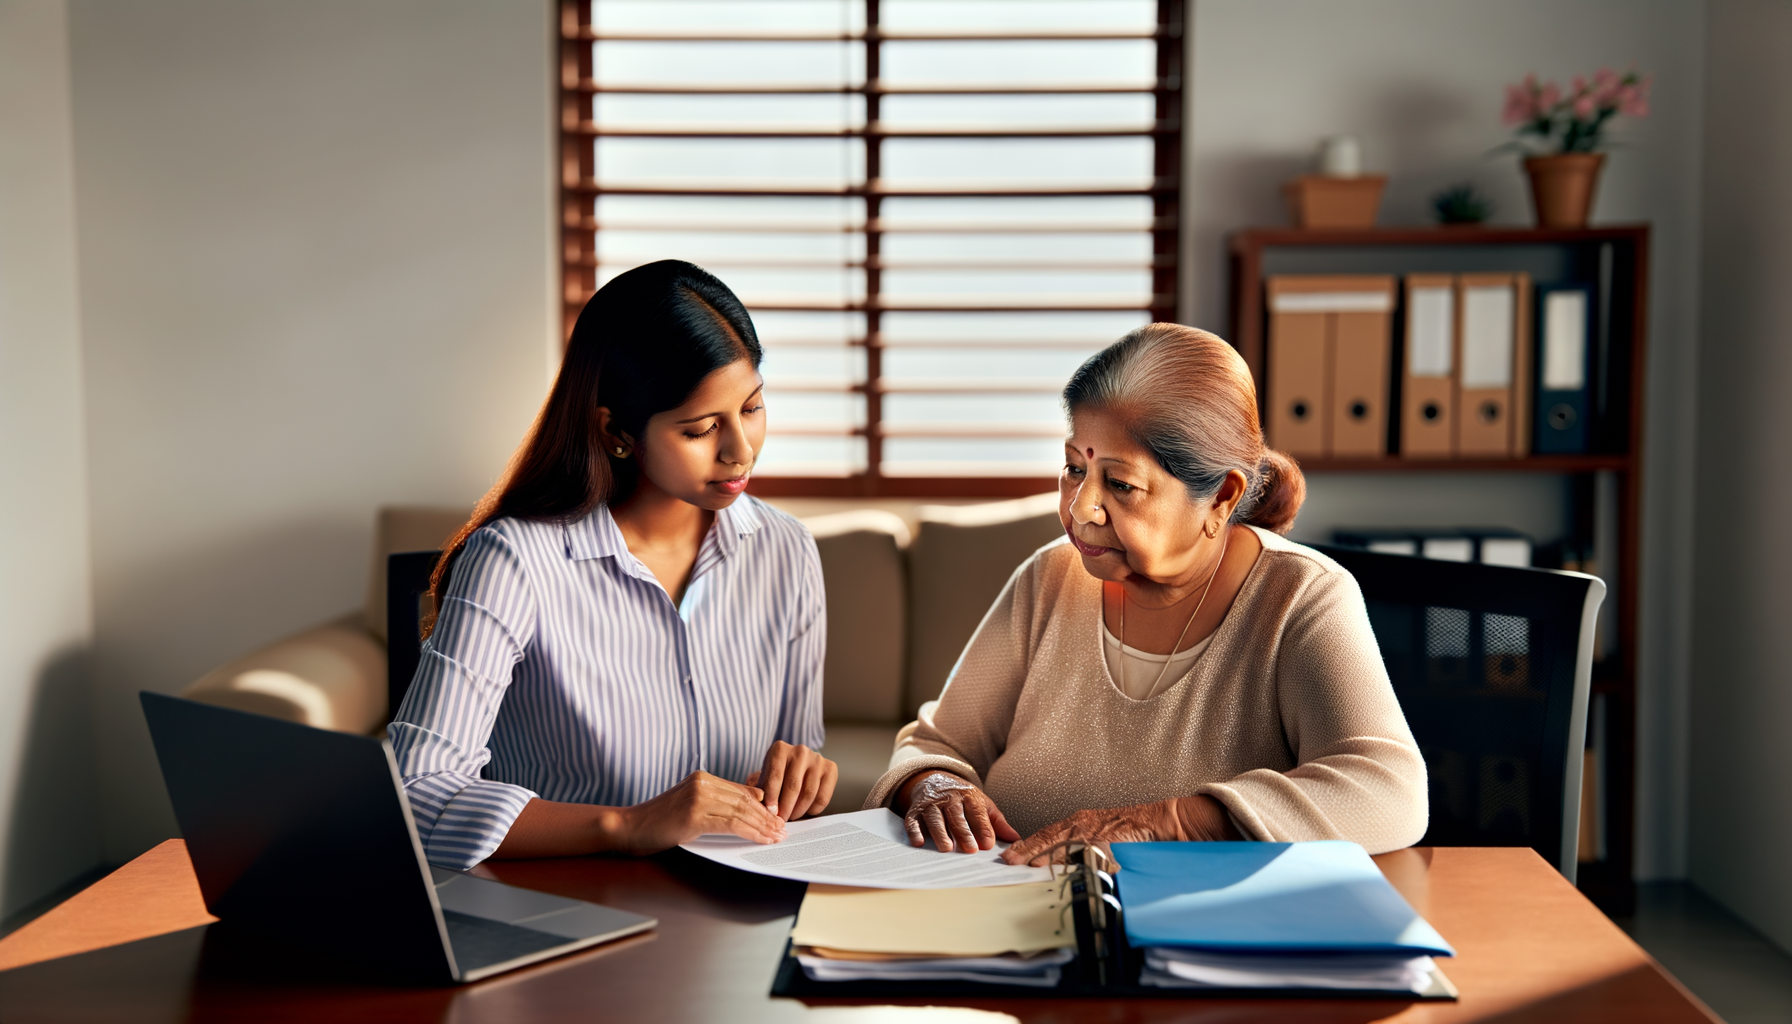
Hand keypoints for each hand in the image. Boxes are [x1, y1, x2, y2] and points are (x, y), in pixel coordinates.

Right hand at [617, 771, 786, 854]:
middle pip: (745, 800)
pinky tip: (761, 839)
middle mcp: (702, 783)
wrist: (628, 827)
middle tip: (783, 829)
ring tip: (777, 836)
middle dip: (767, 816)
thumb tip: (749, 805)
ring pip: (741, 811)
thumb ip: (715, 803)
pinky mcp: (694, 815)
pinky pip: (731, 823)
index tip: (777, 817)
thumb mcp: (689, 806)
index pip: (741, 791)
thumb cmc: (657, 822)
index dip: (763, 805)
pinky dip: (750, 832)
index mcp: (702, 778)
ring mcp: (698, 797)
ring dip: (763, 826)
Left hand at [745, 741, 836, 819]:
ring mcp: (817, 759)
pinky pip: (823, 797)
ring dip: (799, 810)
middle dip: (786, 808)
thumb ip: (759, 790)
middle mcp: (800, 751)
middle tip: (781, 820)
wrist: (796, 764)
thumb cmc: (777, 774)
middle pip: (793, 786)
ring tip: (792, 816)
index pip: (775, 776)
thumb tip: (760, 806)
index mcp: (780, 749)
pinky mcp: (830, 769)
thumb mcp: (763, 777)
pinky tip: (805, 811)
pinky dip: (813, 809)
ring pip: (809, 793)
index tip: (771, 812)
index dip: (772, 797)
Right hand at [897, 770, 1019, 853]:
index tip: (988, 844)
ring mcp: (931, 803)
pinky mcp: (915, 810)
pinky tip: (919, 843)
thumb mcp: (982, 804)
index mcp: (968, 796)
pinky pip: (913, 820)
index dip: (983, 828)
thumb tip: (1016, 838)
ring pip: (935, 818)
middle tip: (970, 849)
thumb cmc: (963, 798)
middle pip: (956, 816)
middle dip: (963, 832)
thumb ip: (997, 822)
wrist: (935, 779)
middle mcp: (949, 798)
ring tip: (946, 848)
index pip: (977, 812)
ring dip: (940, 833)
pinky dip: (914, 831)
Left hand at [999, 795, 1241, 865]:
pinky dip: (1066, 860)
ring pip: (1060, 843)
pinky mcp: (1106, 839)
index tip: (1011, 855)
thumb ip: (1086, 854)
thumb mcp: (1104, 841)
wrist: (1163, 822)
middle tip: (1008, 860)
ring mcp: (1094, 831)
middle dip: (1027, 849)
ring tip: (1023, 864)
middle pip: (1048, 838)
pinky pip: (1082, 852)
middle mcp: (1083, 824)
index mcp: (1080, 824)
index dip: (1029, 845)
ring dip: (1041, 854)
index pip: (1048, 835)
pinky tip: (1053, 867)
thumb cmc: (1135, 833)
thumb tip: (1068, 871)